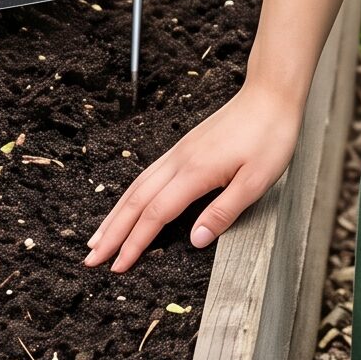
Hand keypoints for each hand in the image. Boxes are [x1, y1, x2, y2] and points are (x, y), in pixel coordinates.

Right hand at [81, 82, 303, 273]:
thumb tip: (195, 240)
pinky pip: (149, 173)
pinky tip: (129, 202)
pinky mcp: (186, 145)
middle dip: (112, 232)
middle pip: (136, 201)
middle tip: (90, 259)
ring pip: (138, 185)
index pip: (155, 214)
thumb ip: (224, 211)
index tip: (117, 267)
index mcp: (195, 172)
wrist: (270, 93)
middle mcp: (180, 160)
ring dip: (115, 213)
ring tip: (97, 237)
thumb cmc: (269, 134)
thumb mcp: (257, 180)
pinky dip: (131, 194)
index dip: (134, 243)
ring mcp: (180, 151)